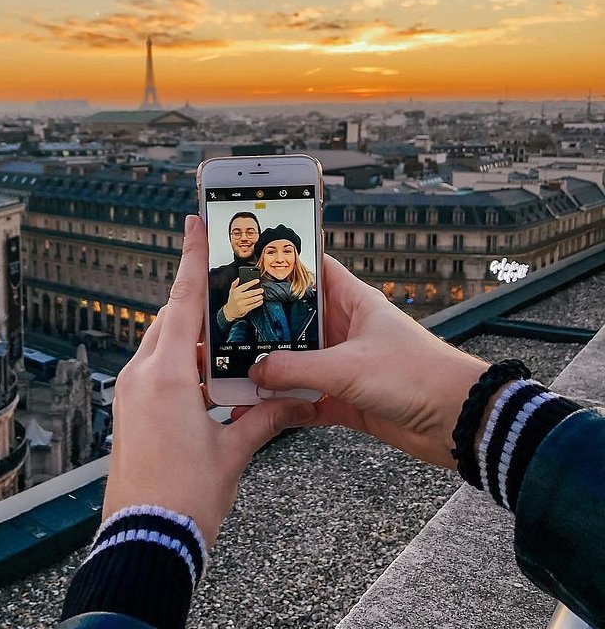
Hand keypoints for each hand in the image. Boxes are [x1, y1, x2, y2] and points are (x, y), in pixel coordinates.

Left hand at [103, 215, 315, 546]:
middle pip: (171, 319)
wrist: (145, 539)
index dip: (192, 260)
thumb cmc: (186, 498)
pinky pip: (152, 369)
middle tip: (226, 292)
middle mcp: (142, 376)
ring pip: (160, 344)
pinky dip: (177, 364)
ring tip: (223, 343)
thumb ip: (264, 417)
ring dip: (188, 338)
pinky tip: (203, 379)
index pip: (183, 302)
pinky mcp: (126, 411)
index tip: (193, 224)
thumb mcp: (233, 451)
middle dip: (198, 304)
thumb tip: (293, 398)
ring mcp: (129, 394)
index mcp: (168, 376)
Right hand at [222, 277, 263, 321]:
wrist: (230, 311)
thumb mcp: (231, 291)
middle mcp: (238, 297)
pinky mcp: (244, 309)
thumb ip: (234, 284)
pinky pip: (253, 305)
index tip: (258, 280)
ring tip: (261, 296)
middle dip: (258, 291)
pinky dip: (258, 303)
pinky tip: (260, 301)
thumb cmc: (232, 300)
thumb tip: (238, 278)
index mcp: (236, 291)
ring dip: (259, 297)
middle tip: (261, 290)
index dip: (252, 282)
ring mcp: (241, 304)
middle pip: (251, 293)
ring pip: (253, 299)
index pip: (245, 285)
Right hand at [248, 255, 487, 468]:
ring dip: (271, 370)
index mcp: (354, 303)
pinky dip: (286, 405)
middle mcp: (347, 330)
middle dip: (266, 327)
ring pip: (298, 363)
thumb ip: (297, 369)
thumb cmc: (417, 376)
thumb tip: (256, 371)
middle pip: (297, 321)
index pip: (314, 271)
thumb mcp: (348, 367)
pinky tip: (259, 409)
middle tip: (228, 327)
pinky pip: (307, 398)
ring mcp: (346, 365)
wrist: (459, 422)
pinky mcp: (347, 398)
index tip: (248, 265)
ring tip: (234, 371)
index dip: (284, 266)